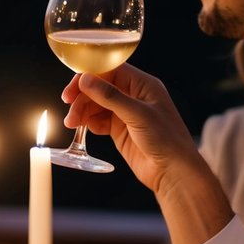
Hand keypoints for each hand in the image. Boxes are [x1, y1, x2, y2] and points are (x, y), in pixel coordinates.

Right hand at [62, 63, 232, 243]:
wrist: (173, 172)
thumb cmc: (167, 140)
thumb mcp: (138, 115)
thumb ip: (110, 97)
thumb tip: (86, 80)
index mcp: (143, 85)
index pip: (109, 70)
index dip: (89, 76)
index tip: (73, 88)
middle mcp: (133, 95)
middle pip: (99, 87)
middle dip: (83, 97)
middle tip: (70, 109)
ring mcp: (126, 113)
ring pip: (96, 104)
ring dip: (82, 111)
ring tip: (73, 123)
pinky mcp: (120, 129)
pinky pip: (98, 120)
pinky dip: (89, 123)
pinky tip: (84, 128)